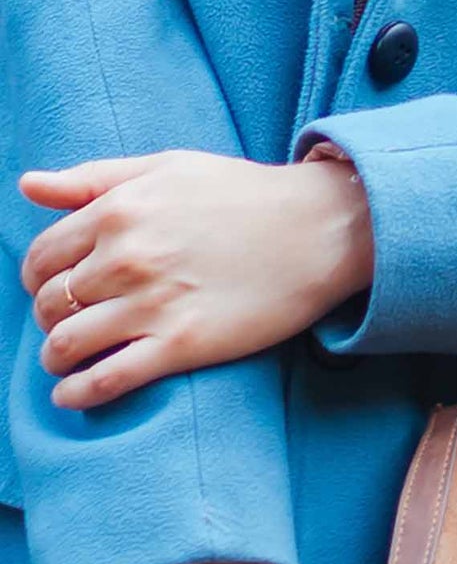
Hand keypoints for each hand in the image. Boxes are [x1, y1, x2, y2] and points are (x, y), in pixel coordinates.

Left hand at [17, 150, 373, 409]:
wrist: (321, 230)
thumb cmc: (247, 195)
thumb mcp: (167, 167)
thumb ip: (94, 177)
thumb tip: (28, 186)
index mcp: (117, 211)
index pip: (42, 256)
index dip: (36, 278)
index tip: (50, 289)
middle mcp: (126, 259)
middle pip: (52, 302)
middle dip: (48, 317)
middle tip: (64, 325)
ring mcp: (154, 305)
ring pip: (69, 343)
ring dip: (56, 356)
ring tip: (64, 361)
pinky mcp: (184, 345)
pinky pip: (110, 378)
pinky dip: (78, 392)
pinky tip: (69, 395)